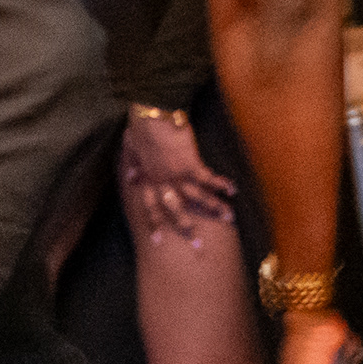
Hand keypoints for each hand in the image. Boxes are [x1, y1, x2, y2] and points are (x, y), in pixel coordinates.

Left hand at [116, 112, 235, 242]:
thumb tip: (129, 176)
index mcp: (149, 180)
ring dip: (214, 208)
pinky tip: (233, 190)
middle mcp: (162, 182)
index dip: (154, 224)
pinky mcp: (190, 164)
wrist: (151, 117)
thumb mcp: (132, 150)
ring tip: (229, 219)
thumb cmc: (141, 129)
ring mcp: (176, 174)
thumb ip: (133, 166)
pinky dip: (221, 184)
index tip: (158, 241)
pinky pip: (208, 178)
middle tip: (199, 247)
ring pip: (196, 197)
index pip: (151, 207)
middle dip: (187, 228)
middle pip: (175, 210)